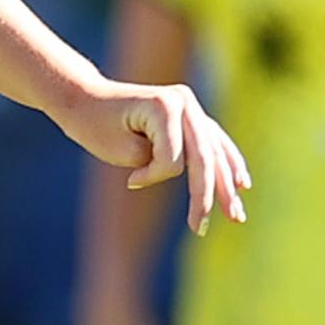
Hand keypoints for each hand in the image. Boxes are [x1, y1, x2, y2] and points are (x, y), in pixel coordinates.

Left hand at [57, 79, 250, 236]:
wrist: (83, 97)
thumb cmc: (95, 124)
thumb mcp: (121, 149)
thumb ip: (158, 163)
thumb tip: (189, 172)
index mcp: (166, 105)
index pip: (175, 157)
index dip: (155, 175)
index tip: (130, 180)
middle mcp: (184, 102)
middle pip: (204, 156)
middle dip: (209, 194)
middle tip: (202, 226)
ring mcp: (189, 105)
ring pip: (214, 151)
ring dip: (226, 184)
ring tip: (236, 215)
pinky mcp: (189, 113)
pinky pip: (214, 142)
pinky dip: (226, 163)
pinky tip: (241, 183)